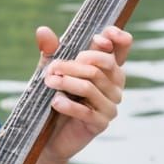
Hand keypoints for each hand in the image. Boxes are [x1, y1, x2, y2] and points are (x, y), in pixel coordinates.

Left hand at [35, 22, 131, 163]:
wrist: (47, 133)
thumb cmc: (54, 94)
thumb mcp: (50, 69)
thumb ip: (50, 50)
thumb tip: (43, 30)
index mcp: (108, 68)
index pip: (121, 48)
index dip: (114, 39)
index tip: (97, 38)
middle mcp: (114, 86)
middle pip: (102, 66)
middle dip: (75, 63)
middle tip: (53, 67)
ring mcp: (110, 105)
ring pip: (90, 86)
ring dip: (66, 82)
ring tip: (48, 82)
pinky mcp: (100, 124)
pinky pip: (86, 111)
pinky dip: (68, 105)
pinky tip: (55, 102)